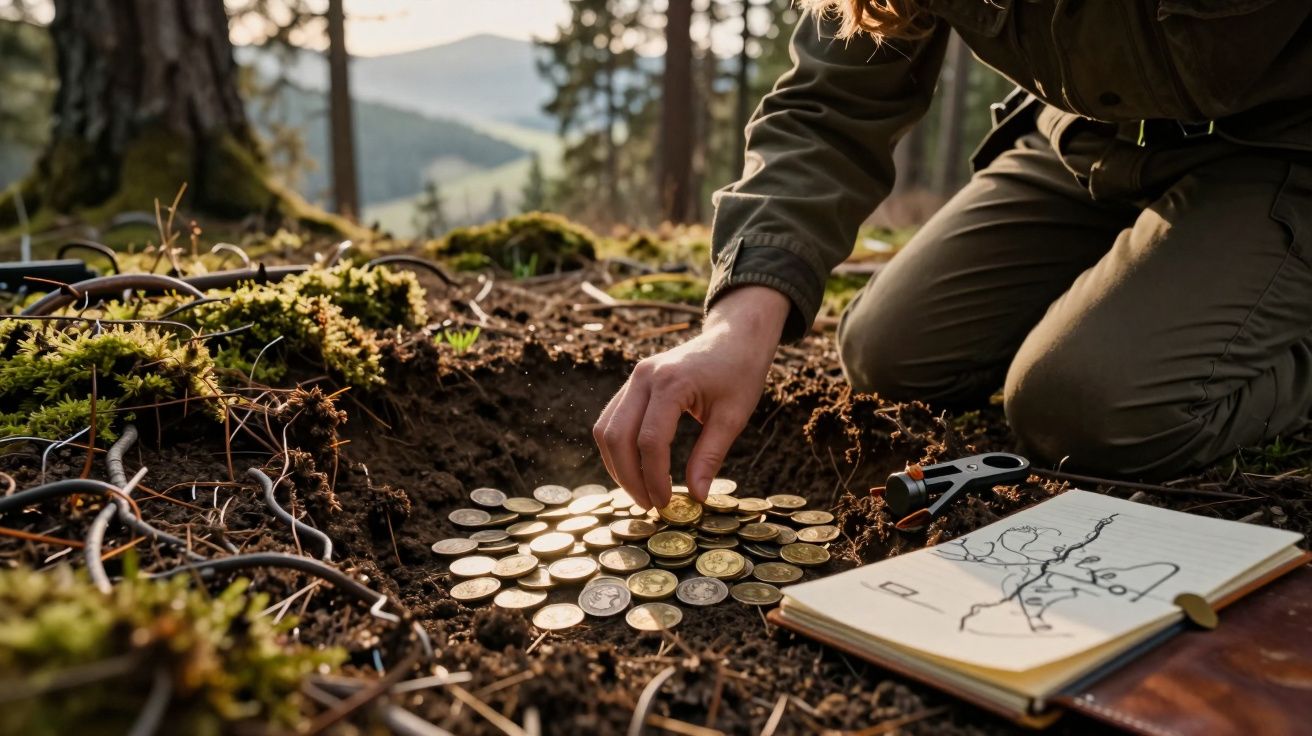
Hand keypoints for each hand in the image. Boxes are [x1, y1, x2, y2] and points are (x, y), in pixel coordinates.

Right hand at [593, 286, 789, 509]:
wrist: (734, 336)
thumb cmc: (740, 373)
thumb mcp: (733, 417)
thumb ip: (710, 456)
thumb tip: (696, 497)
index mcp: (671, 383)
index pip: (650, 441)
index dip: (654, 478)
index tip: (666, 504)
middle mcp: (644, 377)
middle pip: (618, 437)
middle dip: (629, 477)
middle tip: (649, 505)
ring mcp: (635, 377)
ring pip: (606, 429)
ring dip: (617, 466)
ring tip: (640, 491)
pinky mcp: (633, 382)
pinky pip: (611, 419)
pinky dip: (617, 449)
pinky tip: (635, 469)